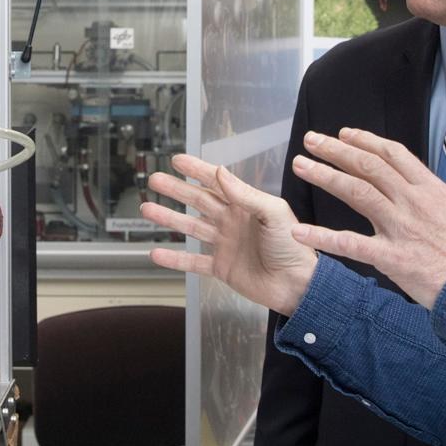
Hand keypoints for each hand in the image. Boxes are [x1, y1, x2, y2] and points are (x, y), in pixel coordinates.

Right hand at [141, 154, 318, 315]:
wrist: (298, 285)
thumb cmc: (293, 246)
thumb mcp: (274, 213)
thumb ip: (246, 194)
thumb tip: (221, 172)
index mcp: (246, 205)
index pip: (216, 182)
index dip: (196, 170)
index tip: (178, 160)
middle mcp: (232, 221)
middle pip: (197, 201)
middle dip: (176, 190)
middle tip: (155, 179)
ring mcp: (224, 244)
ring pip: (190, 228)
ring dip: (169, 218)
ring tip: (147, 208)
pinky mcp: (221, 267)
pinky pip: (192, 262)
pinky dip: (174, 259)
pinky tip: (156, 254)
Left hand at [287, 128, 445, 308]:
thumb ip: (426, 196)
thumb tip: (406, 186)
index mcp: (429, 189)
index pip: (392, 154)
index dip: (365, 141)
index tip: (345, 134)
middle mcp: (413, 201)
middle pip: (368, 166)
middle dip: (336, 150)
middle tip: (312, 140)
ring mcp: (401, 227)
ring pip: (356, 192)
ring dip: (325, 176)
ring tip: (301, 165)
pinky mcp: (391, 257)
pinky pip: (350, 243)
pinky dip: (322, 237)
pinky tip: (299, 231)